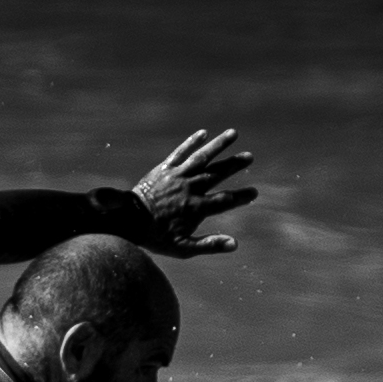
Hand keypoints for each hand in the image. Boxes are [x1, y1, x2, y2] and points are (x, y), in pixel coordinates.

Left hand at [119, 127, 255, 255]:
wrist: (128, 220)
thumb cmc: (156, 237)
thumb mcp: (184, 248)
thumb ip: (210, 245)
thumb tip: (235, 244)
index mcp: (197, 208)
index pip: (225, 200)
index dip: (241, 196)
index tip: (254, 192)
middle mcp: (191, 188)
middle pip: (218, 173)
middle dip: (234, 164)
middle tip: (249, 156)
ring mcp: (178, 175)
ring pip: (203, 157)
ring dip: (219, 144)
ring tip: (233, 133)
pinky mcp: (165, 168)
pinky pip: (181, 152)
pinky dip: (192, 142)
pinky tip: (204, 133)